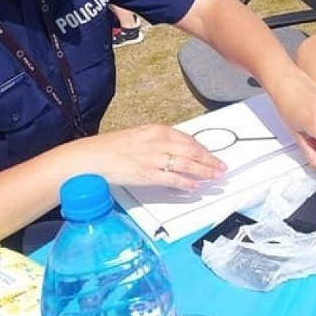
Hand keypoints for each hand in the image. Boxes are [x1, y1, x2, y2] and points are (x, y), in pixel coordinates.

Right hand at [78, 123, 226, 189]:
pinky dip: (186, 183)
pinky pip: (172, 179)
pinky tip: (195, 185)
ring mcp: (153, 159)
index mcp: (157, 130)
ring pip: (186, 165)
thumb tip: (178, 151)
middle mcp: (158, 142)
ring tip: (215, 177)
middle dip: (209, 160)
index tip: (211, 155)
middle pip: (192, 151)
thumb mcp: (141, 136)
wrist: (94, 156)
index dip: (203, 149)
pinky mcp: (147, 174)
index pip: (188, 139)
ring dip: (204, 171)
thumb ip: (160, 141)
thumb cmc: (113, 147)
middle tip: (221, 167)